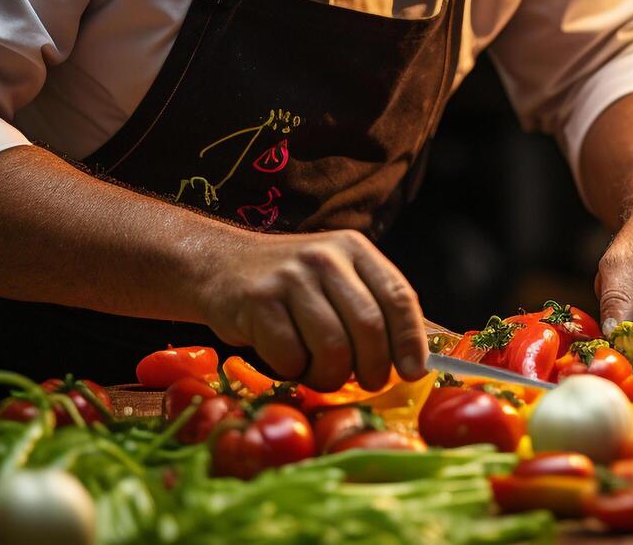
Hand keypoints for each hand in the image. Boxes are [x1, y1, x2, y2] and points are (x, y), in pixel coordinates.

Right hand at [200, 227, 429, 390]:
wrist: (219, 265)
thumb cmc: (289, 284)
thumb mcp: (335, 278)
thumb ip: (370, 308)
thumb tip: (413, 363)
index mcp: (353, 249)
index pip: (398, 297)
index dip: (410, 340)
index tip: (414, 372)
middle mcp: (325, 258)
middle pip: (368, 327)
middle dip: (373, 368)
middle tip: (365, 382)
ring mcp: (289, 278)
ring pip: (333, 348)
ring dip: (331, 376)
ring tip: (320, 372)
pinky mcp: (258, 302)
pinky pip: (291, 357)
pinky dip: (295, 371)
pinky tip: (288, 359)